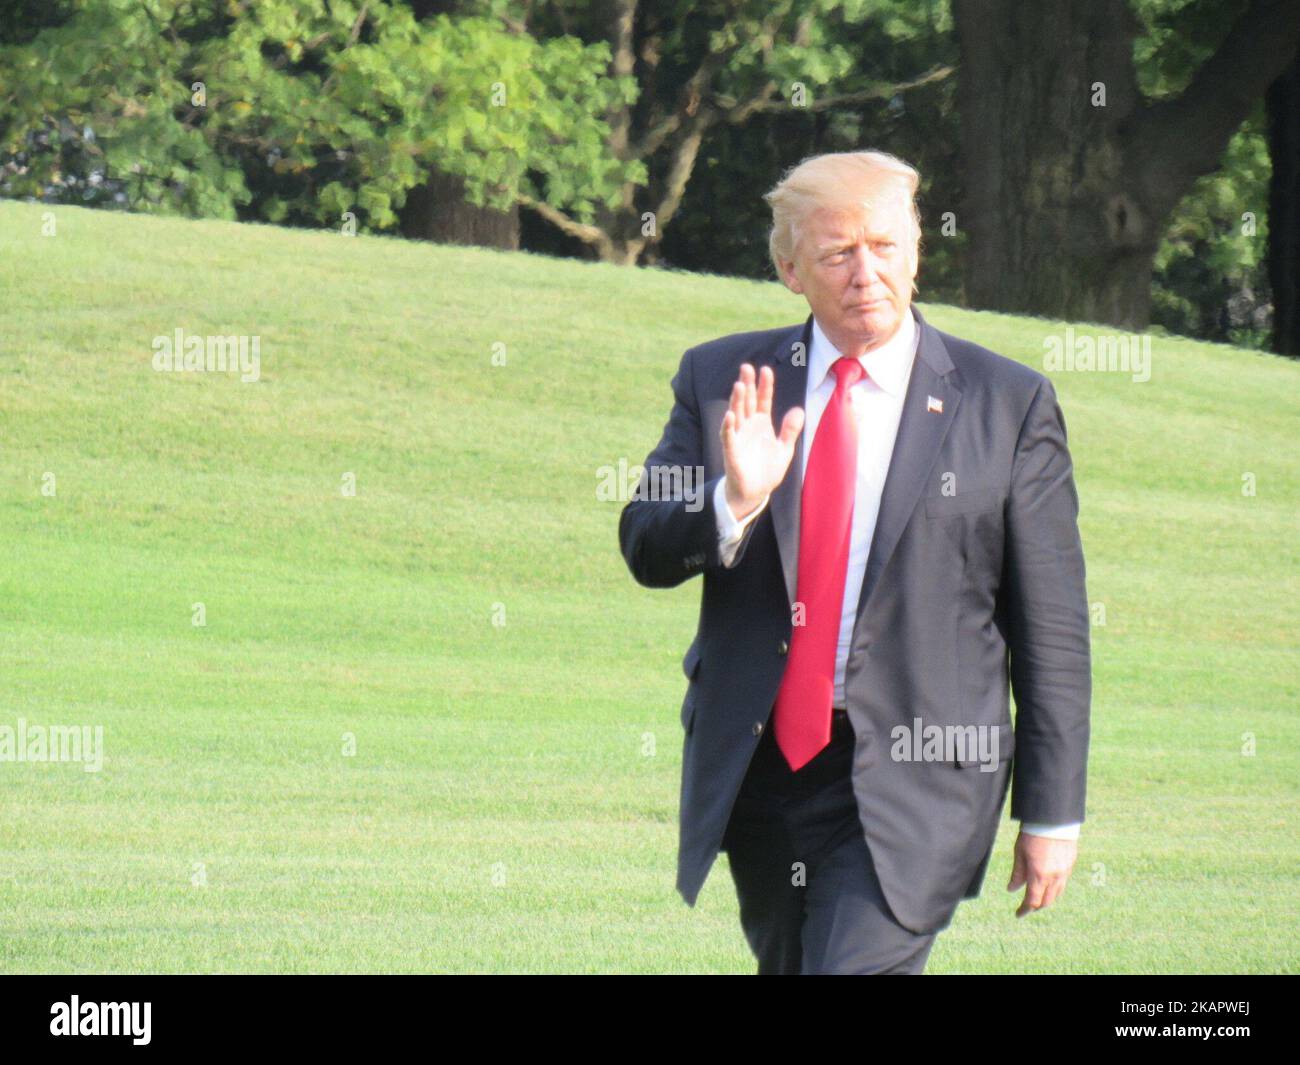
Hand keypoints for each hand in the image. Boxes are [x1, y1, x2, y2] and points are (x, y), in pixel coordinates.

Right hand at [720, 363, 803, 519]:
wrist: (755, 492)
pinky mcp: (731, 451)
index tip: (766, 370)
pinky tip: (730, 415)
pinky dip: (728, 426)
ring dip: (737, 400)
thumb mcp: (784, 449)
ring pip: (736, 414)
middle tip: (746, 367)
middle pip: (747, 401)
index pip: (763, 400)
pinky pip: (729, 436)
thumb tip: (799, 410)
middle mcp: (748, 426)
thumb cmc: (767, 470)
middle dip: (746, 385)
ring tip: (739, 385)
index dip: (764, 386)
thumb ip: (790, 430)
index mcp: (761, 423)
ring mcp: (739, 437)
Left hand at [1007, 830, 1076, 916]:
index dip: (1024, 910)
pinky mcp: (1071, 865)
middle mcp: (1054, 877)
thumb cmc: (1032, 834)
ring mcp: (1065, 872)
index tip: (1018, 914)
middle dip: (1036, 906)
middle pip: (1046, 901)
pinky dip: (1055, 887)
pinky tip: (1048, 883)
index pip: (1032, 901)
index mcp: (1039, 875)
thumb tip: (1012, 889)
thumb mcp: (1019, 853)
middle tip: (1027, 906)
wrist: (1053, 820)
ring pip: (1057, 894)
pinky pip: (1063, 882)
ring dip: (1047, 898)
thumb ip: (1017, 874)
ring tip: (1037, 896)